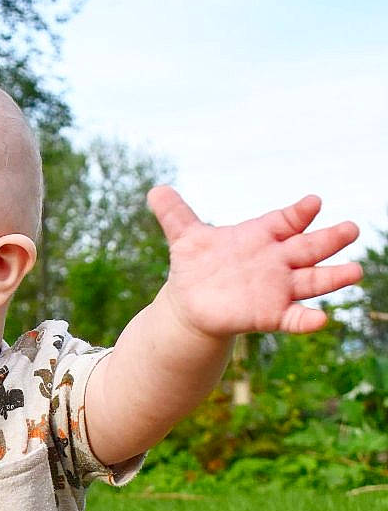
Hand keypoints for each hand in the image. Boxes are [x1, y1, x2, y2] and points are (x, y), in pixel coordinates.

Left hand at [147, 187, 361, 337]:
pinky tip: (322, 320)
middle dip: (330, 239)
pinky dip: (307, 320)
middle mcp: (277, 261)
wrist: (193, 305)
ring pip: (312, 281)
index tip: (314, 202)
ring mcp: (278, 288)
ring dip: (334, 277)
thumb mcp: (185, 239)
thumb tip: (155, 189)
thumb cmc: (197, 267)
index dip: (299, 213)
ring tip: (356, 271)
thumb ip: (175, 214)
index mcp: (261, 236)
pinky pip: (294, 317)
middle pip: (309, 248)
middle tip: (352, 229)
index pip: (286, 220)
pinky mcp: (271, 314)